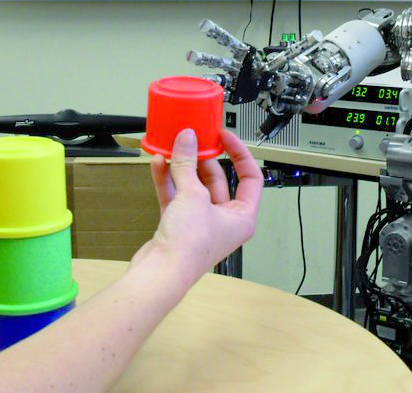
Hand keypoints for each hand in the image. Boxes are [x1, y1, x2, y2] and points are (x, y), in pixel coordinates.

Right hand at [131, 129, 262, 283]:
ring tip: (176, 148)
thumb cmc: (189, 248)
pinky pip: (176, 195)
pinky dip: (168, 180)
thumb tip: (188, 140)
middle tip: (195, 141)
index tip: (226, 138)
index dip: (240, 154)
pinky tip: (160, 164)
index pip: (250, 177)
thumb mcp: (193, 196)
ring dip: (183, 167)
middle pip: (218, 180)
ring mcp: (200, 222)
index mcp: (242, 217)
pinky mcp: (179, 225)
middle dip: (204, 159)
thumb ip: (189, 164)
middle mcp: (224, 221)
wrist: (160, 273)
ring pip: (194, 187)